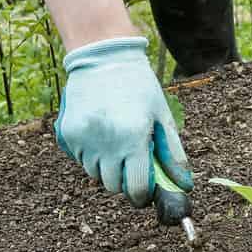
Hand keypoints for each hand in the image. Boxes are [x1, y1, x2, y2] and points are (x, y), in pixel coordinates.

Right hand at [55, 36, 191, 207]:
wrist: (104, 57)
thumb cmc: (139, 87)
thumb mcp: (162, 117)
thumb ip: (173, 154)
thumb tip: (184, 186)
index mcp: (133, 138)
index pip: (136, 188)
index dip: (142, 194)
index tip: (145, 190)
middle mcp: (106, 142)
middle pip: (113, 186)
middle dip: (125, 180)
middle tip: (131, 160)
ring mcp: (84, 139)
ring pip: (95, 175)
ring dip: (107, 167)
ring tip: (116, 141)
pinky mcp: (68, 134)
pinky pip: (81, 159)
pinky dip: (91, 154)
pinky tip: (100, 133)